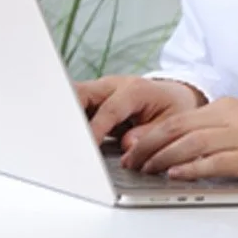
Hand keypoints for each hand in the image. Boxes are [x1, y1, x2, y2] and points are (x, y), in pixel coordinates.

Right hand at [75, 75, 204, 146]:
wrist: (175, 94)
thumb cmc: (173, 108)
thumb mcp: (172, 123)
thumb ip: (150, 135)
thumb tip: (128, 147)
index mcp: (135, 90)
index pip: (108, 110)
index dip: (95, 131)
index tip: (86, 151)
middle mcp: (114, 86)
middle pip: (81, 93)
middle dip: (69, 113)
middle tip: (62, 138)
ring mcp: (102, 91)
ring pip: (74, 97)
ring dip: (68, 117)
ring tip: (61, 140)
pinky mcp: (96, 100)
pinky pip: (78, 108)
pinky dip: (72, 122)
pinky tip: (68, 138)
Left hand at [121, 97, 237, 183]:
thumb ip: (213, 127)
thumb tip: (177, 143)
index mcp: (227, 106)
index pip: (178, 118)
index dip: (150, 134)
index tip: (132, 148)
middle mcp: (232, 117)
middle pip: (180, 128)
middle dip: (149, 145)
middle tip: (130, 161)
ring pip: (193, 144)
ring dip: (164, 158)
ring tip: (145, 169)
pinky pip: (216, 162)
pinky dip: (193, 168)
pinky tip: (176, 175)